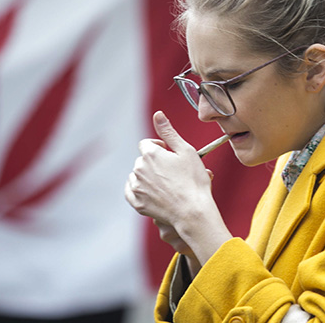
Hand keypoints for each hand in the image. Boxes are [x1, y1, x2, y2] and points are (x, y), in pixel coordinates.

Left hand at [124, 111, 231, 264]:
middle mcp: (139, 168)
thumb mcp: (186, 151)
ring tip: (166, 184)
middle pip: (142, 160)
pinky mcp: (137, 203)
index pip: (146, 144)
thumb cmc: (193, 180)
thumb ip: (168, 132)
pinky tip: (152, 192)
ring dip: (147, 176)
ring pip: (137, 175)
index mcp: (150, 154)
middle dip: (154, 163)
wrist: (193, 211)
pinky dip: (139, 190)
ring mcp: (136, 187)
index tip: (170, 155)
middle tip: (172, 173)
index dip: (159, 147)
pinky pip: (131, 191)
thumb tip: (157, 114)